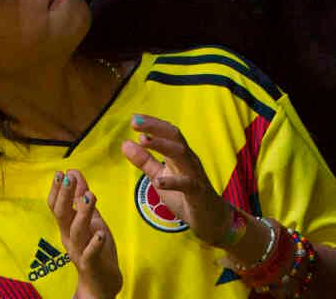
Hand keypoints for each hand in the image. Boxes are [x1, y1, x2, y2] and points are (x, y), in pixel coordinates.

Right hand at [48, 169, 121, 298]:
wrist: (100, 283)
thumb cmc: (95, 247)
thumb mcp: (90, 219)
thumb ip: (82, 198)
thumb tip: (75, 173)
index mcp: (67, 226)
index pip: (56, 206)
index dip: (56, 189)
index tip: (60, 172)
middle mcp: (69, 237)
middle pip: (62, 215)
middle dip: (64, 195)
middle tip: (69, 178)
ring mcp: (79, 251)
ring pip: (77, 231)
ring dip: (82, 213)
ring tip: (89, 196)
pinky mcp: (91, 264)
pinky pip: (90, 253)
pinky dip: (95, 243)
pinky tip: (100, 233)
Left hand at [121, 115, 230, 245]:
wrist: (211, 218)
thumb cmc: (185, 194)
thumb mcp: (160, 176)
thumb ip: (144, 161)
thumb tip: (125, 143)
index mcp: (180, 154)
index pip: (168, 132)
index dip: (152, 123)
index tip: (134, 118)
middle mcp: (189, 159)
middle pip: (175, 136)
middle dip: (155, 127)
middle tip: (134, 122)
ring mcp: (195, 175)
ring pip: (181, 154)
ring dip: (162, 145)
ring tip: (143, 141)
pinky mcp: (197, 193)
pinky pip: (187, 184)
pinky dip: (172, 182)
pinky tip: (158, 182)